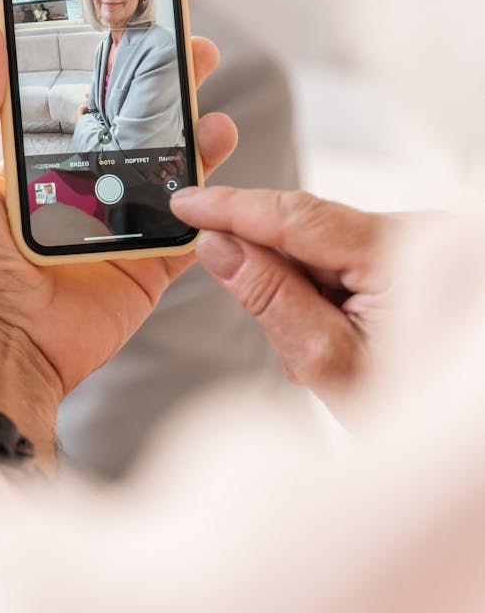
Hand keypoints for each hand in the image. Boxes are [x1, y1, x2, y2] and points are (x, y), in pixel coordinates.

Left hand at [0, 18, 235, 465]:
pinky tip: (219, 159)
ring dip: (193, 135)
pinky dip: (207, 197)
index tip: (131, 22)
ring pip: (167, 169)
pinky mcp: (146, 262)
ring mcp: (118, 223)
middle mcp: (83, 186)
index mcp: (39, 162)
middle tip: (192, 49)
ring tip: (211, 109)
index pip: (79, 98)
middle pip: (134, 126)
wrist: (2, 349)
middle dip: (165, 88)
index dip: (107, 61)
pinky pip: (185, 225)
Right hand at [169, 187, 409, 416]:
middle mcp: (416, 233)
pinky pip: (344, 255)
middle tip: (273, 329)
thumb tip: (218, 246)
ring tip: (316, 346)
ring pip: (321, 246)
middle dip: (272, 272)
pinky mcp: (409, 253)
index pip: (297, 214)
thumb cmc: (408, 410)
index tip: (187, 203)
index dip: (232, 207)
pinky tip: (332, 331)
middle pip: (308, 231)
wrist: (450, 432)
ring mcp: (416, 242)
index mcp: (400, 253)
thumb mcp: (325, 358)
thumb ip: (268, 294)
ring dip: (299, 289)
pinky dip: (323, 290)